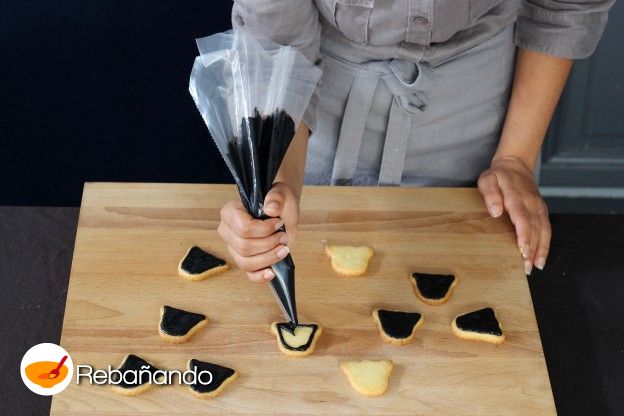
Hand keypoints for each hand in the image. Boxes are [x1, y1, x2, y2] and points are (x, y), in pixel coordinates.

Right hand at [218, 182, 299, 282]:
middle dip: (268, 244)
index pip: (243, 228)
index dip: (264, 230)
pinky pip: (248, 274)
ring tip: (283, 249)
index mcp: (230, 212)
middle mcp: (227, 231)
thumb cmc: (278, 202)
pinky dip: (260, 276)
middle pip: (244, 247)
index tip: (278, 224)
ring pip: (245, 262)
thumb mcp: (281, 194)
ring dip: (268, 258)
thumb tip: (271, 209)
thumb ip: (276, 198)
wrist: (283, 211)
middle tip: (283, 237)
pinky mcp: (244, 260)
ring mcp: (234, 247)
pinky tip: (271, 272)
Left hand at [477, 156, 550, 274]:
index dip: (524, 235)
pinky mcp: (542, 211)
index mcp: (517, 196)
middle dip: (532, 249)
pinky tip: (541, 258)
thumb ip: (490, 194)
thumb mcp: (488, 179)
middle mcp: (531, 203)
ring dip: (540, 250)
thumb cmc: (498, 175)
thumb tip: (496, 211)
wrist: (516, 165)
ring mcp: (539, 207)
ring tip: (535, 266)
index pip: (522, 218)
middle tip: (527, 267)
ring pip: (543, 231)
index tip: (522, 250)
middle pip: (534, 228)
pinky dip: (545, 244)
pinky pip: (546, 229)